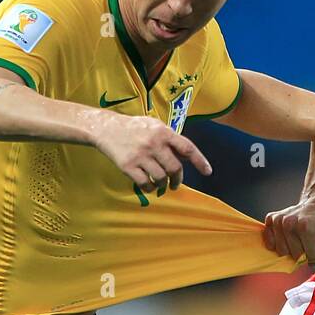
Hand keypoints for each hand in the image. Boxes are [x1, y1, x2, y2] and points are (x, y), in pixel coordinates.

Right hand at [93, 111, 211, 192]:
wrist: (106, 128)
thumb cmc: (134, 128)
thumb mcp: (154, 126)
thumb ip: (170, 139)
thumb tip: (187, 156)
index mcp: (163, 132)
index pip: (187, 148)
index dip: (200, 161)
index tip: (208, 172)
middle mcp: (154, 143)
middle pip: (175, 168)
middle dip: (177, 179)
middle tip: (175, 184)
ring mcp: (141, 155)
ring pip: (161, 178)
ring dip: (163, 185)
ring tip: (160, 184)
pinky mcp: (128, 166)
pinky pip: (145, 184)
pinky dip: (149, 189)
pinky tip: (149, 186)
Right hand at [262, 200, 314, 264]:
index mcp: (305, 225)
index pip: (310, 256)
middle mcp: (288, 222)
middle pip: (295, 256)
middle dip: (304, 252)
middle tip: (310, 239)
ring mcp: (278, 221)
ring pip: (282, 252)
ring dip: (292, 249)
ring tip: (300, 237)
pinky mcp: (270, 220)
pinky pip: (270, 244)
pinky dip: (280, 244)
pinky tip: (289, 236)